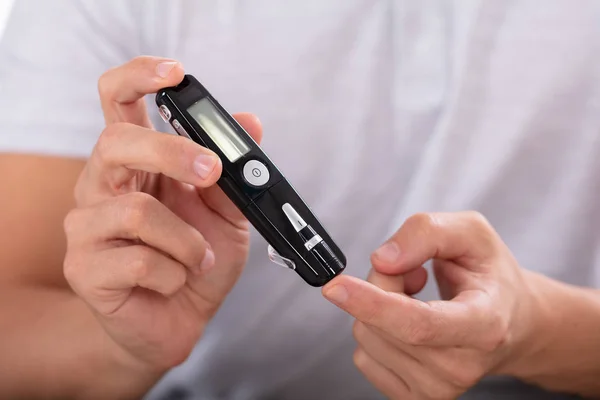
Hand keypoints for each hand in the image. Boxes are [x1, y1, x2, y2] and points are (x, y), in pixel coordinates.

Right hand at [63, 56, 261, 371]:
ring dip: (187, 240)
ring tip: (199, 258)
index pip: (118, 102)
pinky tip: (176, 279)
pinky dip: (175, 272)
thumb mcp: (228, 215)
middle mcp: (102, 186)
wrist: (180, 320)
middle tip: (211, 172)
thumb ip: (233, 173)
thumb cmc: (198, 261)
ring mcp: (86, 226)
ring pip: (136, 211)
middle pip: (116, 143)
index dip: (140, 77)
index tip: (176, 73)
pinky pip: (138, 261)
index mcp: (136, 163)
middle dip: (172, 153)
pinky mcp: (83, 269)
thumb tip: (251, 123)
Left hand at [322, 212, 540, 398]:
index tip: (336, 287)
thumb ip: (426, 233)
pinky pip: (364, 356)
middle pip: (382, 323)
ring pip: (366, 337)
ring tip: (416, 298)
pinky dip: (376, 330)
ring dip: (378, 306)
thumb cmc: (490, 276)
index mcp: (484, 324)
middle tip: (412, 271)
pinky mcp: (415, 397)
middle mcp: (462, 365)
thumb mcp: (471, 232)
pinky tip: (406, 322)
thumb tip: (383, 260)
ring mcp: (438, 389)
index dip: (373, 303)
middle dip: (381, 283)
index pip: (419, 323)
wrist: (513, 323)